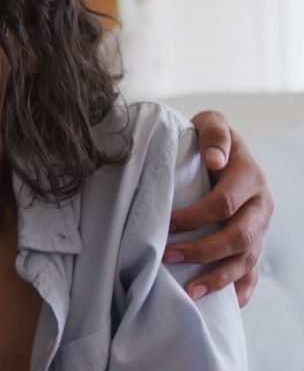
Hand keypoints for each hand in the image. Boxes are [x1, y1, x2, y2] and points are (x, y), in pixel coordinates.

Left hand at [165, 111, 272, 305]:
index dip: (196, 215)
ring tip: (190, 291)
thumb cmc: (208, 139)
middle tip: (168, 255)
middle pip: (238, 236)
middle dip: (203, 250)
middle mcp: (261, 205)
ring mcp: (261, 227)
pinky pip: (253, 273)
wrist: (222, 150)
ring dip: (218, 277)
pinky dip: (241, 290)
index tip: (166, 222)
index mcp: (250, 176)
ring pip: (246, 259)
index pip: (225, 203)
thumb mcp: (210, 123)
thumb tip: (215, 158)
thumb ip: (213, 134)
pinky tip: (227, 305)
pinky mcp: (255, 243)